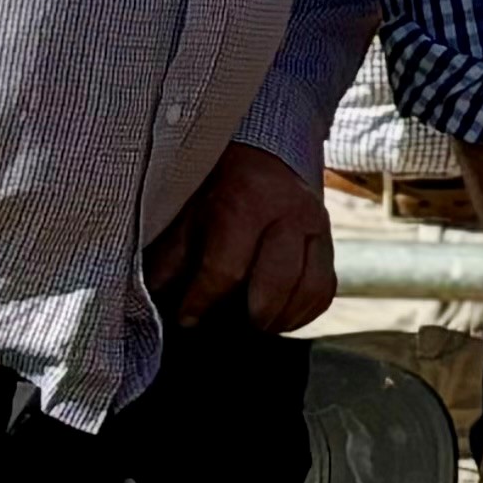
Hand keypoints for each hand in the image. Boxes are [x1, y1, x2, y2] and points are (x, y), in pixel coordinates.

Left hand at [152, 143, 337, 333]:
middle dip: (253, 315)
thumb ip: (172, 257)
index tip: (188, 319)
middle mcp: (288, 211)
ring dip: (283, 317)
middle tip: (233, 327)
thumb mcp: (188, 214)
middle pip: (277, 280)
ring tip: (259, 326)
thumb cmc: (219, 189)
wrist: (261, 154)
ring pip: (309, 287)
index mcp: (245, 201)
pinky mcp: (328, 239)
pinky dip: (306, 311)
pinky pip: (326, 288)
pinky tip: (282, 318)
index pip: (227, 267)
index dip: (203, 301)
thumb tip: (154, 299)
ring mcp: (315, 225)